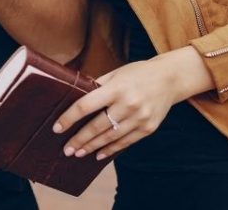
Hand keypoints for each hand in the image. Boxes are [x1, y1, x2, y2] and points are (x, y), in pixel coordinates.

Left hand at [52, 47, 213, 159]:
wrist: (169, 78)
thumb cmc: (137, 73)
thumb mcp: (115, 74)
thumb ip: (96, 86)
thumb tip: (74, 98)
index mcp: (116, 87)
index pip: (86, 105)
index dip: (69, 118)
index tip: (57, 128)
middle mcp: (128, 103)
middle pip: (97, 126)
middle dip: (79, 139)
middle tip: (66, 149)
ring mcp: (139, 117)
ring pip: (110, 137)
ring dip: (92, 147)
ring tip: (78, 153)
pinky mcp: (148, 128)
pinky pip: (126, 142)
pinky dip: (111, 150)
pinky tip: (99, 154)